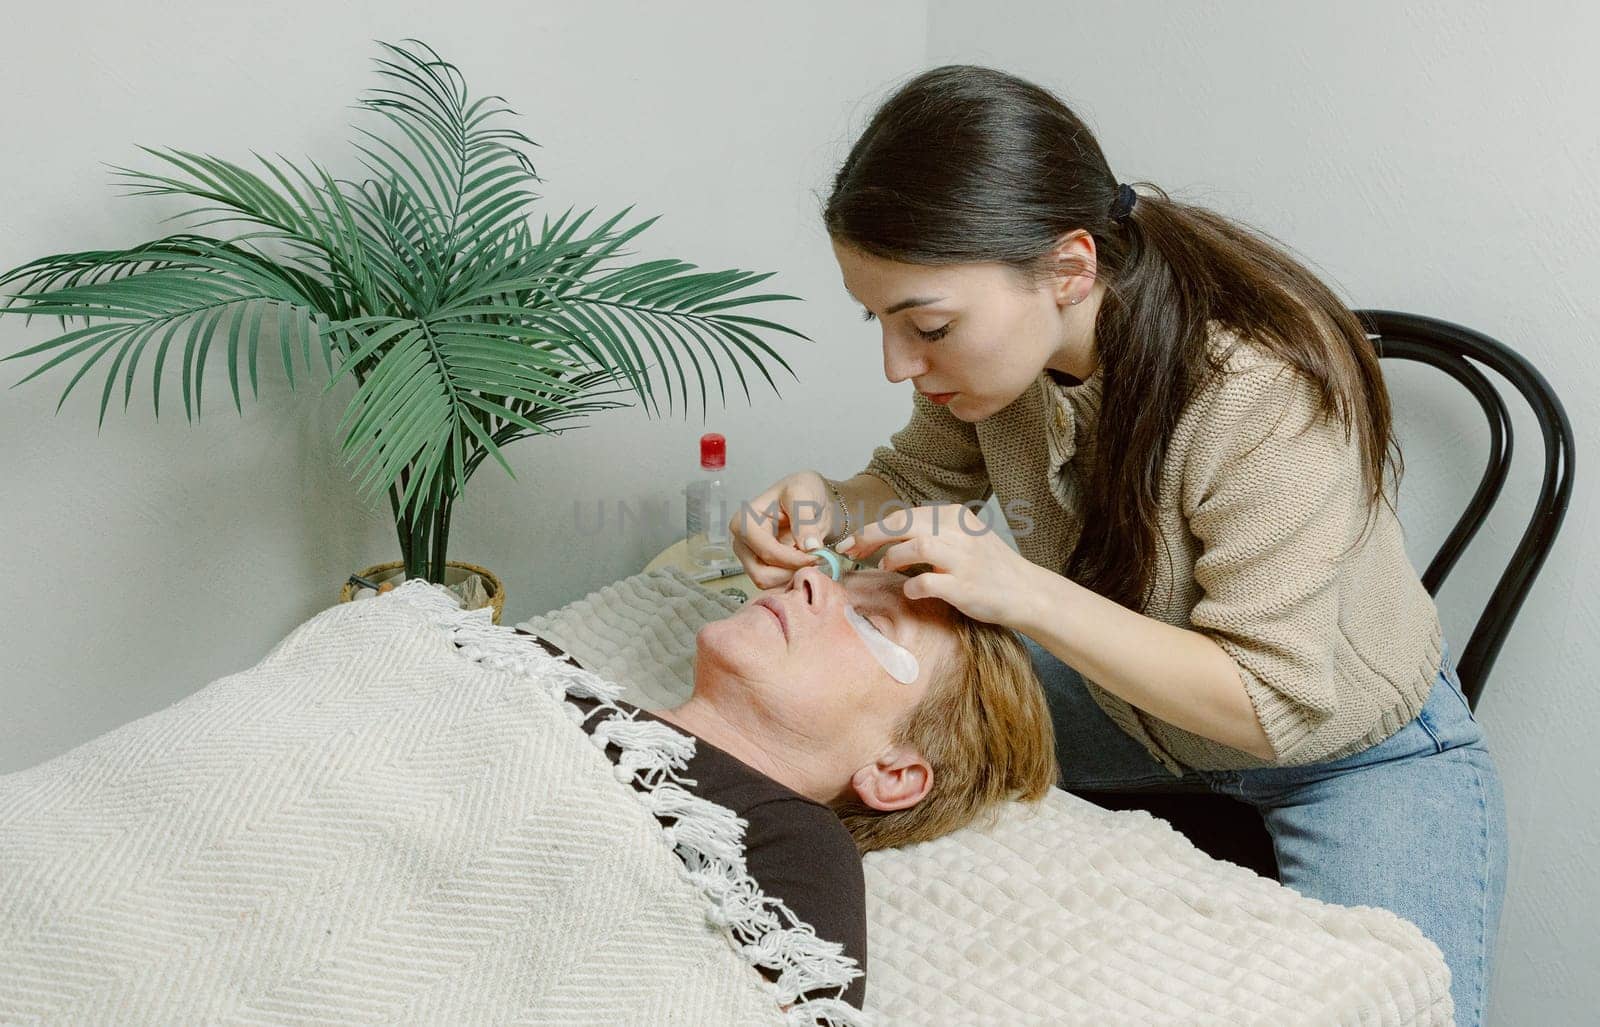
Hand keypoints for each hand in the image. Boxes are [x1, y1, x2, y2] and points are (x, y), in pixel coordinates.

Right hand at [727, 469, 840, 589]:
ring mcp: (749, 558)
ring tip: (812, 558)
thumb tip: (810, 547)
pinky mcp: (761, 568)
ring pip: (769, 583)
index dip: (795, 559)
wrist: (813, 499)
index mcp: (744, 521)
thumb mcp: (803, 493)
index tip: (819, 555)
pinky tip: (806, 563)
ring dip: (794, 576)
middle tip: (817, 559)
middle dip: (792, 571)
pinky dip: (793, 578)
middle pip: (763, 574)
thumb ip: (805, 520)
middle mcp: (741, 543)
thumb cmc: (803, 491)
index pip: (767, 552)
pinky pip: (776, 584)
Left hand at [835, 503, 1036, 625]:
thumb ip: (930, 533)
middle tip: (852, 551)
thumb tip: (886, 539)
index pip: (903, 516)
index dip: (873, 529)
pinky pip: (929, 582)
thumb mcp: (962, 537)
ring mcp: (964, 559)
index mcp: (954, 516)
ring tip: (885, 567)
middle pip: (903, 524)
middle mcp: (958, 532)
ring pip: (916, 546)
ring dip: (893, 557)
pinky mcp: (966, 586)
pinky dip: (913, 587)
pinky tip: (910, 590)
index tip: (852, 542)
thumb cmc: (988, 567)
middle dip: (870, 537)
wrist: (1026, 591)